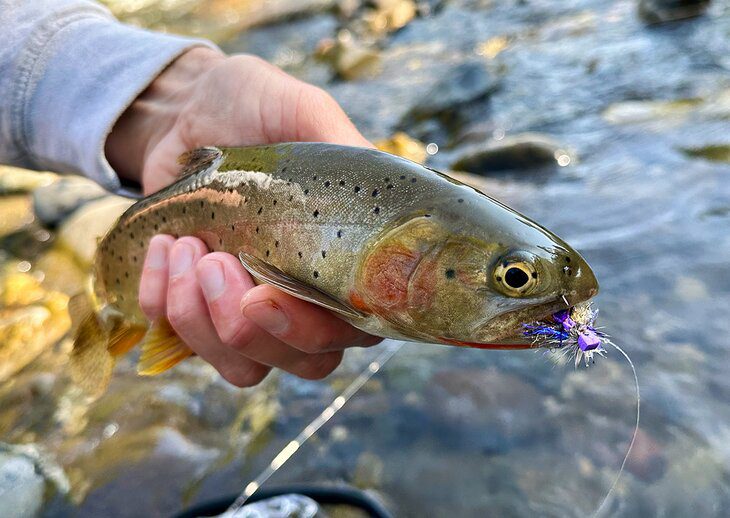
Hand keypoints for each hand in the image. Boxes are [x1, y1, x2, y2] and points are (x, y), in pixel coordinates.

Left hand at [106, 48, 379, 386]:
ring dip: (202, 319)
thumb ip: (341, 143)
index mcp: (347, 261)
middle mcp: (309, 298)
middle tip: (215, 261)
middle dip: (248, 327)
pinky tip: (163, 248)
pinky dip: (162, 303)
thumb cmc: (251, 107)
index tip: (261, 295)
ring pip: (245, 368)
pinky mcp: (201, 313)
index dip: (311, 329)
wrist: (183, 109)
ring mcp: (253, 313)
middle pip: (304, 362)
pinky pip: (182, 346)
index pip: (352, 329)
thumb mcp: (300, 110)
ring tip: (185, 247)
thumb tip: (377, 179)